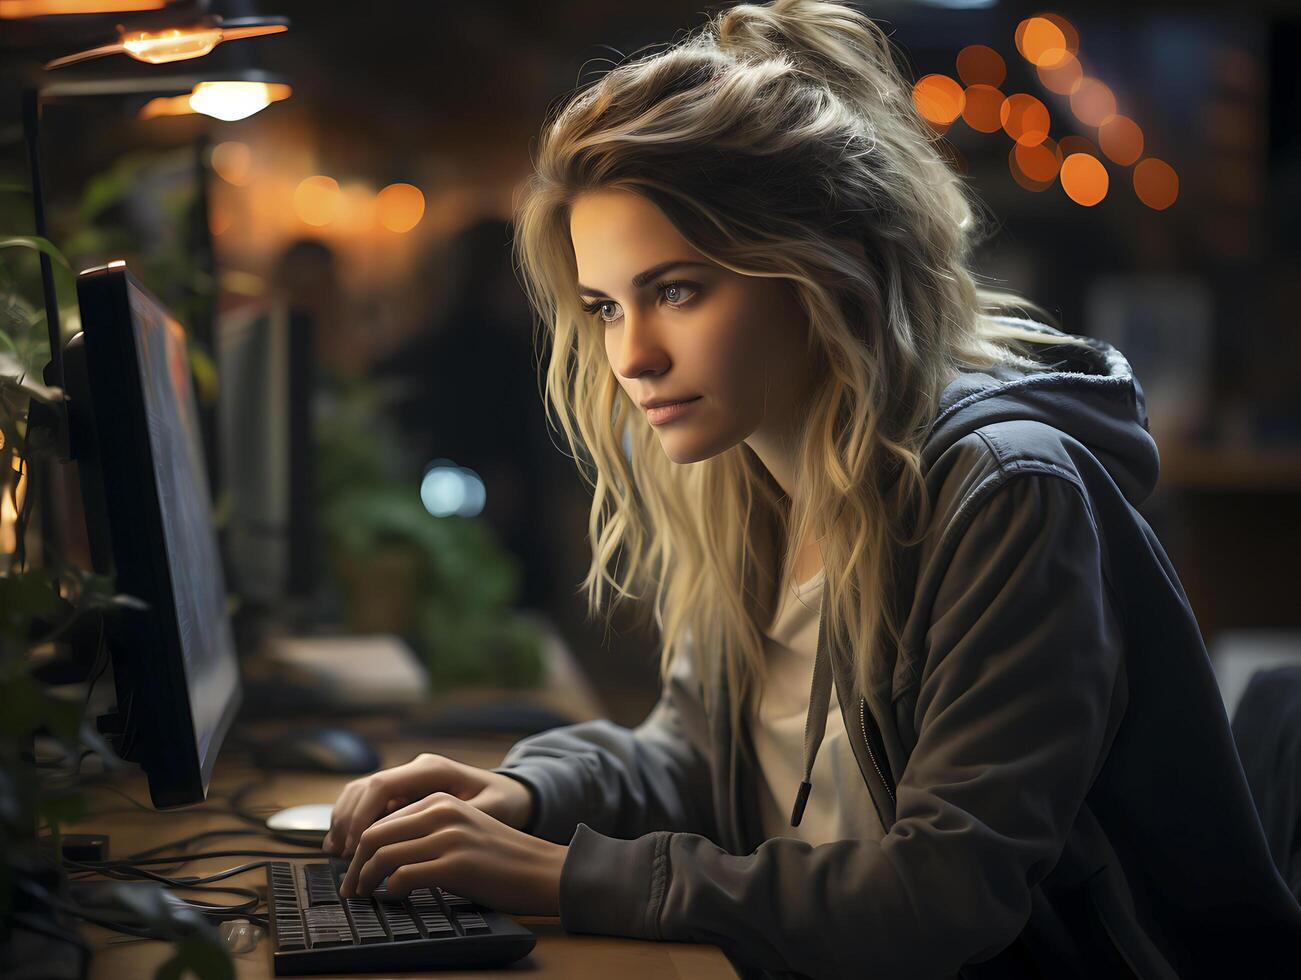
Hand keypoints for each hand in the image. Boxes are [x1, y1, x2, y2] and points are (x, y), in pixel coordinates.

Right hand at [323, 753, 533, 857]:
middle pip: (364, 788)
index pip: (382, 786)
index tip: (356, 847)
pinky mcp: (403, 795)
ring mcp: (406, 781)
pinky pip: (367, 804)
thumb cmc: (503, 802)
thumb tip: (425, 837)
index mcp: (432, 769)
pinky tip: (344, 848)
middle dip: (348, 822)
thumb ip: (458, 819)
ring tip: (337, 854)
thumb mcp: (491, 810)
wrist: (510, 793)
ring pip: (360, 794)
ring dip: (344, 821)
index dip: (362, 816)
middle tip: (342, 858)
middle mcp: (414, 770)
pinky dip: (352, 822)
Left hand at [338, 792, 566, 915]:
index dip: (359, 848)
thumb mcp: (463, 828)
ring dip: (365, 881)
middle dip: (354, 866)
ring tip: (364, 896)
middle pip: (374, 835)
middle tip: (350, 889)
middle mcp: (442, 812)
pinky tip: (395, 899)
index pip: (382, 819)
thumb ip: (428, 829)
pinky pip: (404, 876)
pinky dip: (391, 891)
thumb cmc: (501, 857)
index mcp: (441, 800)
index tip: (354, 870)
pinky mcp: (455, 864)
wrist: (541, 870)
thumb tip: (383, 853)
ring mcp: (448, 837)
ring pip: (384, 855)